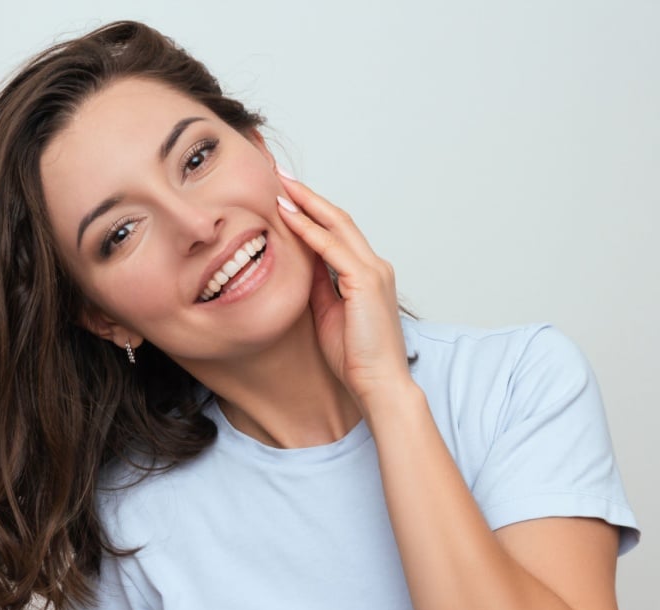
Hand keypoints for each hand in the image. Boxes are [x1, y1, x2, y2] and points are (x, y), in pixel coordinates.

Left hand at [275, 168, 413, 404]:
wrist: (378, 385)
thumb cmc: (355, 357)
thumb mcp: (328, 313)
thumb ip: (319, 286)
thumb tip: (302, 264)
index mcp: (367, 275)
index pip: (337, 232)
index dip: (312, 211)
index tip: (286, 195)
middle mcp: (374, 266)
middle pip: (338, 219)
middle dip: (308, 196)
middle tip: (281, 175)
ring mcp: (373, 272)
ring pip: (337, 225)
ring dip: (307, 204)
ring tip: (281, 185)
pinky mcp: (365, 283)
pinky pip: (332, 249)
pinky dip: (309, 230)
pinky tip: (289, 217)